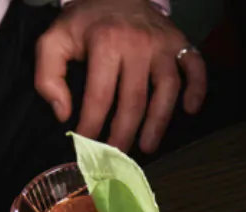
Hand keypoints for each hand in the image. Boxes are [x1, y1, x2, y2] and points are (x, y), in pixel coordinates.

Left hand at [36, 0, 205, 153]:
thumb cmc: (86, 21)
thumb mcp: (54, 39)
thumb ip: (48, 75)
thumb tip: (63, 113)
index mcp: (105, 42)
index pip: (100, 95)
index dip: (92, 124)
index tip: (85, 143)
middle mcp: (138, 44)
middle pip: (134, 100)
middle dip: (123, 133)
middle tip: (116, 155)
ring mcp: (163, 44)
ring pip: (166, 91)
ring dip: (158, 123)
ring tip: (147, 146)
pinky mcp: (180, 43)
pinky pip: (196, 68)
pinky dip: (197, 90)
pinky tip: (190, 110)